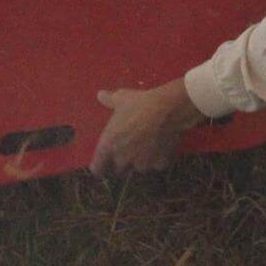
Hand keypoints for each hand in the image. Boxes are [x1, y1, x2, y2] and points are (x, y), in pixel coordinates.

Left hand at [90, 78, 205, 177]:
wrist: (167, 110)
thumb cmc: (140, 103)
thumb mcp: (121, 98)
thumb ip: (109, 100)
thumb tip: (100, 95)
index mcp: (109, 145)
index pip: (98, 167)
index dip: (99, 168)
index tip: (102, 167)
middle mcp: (123, 158)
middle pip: (118, 170)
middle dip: (121, 164)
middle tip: (127, 153)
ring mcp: (142, 164)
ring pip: (138, 167)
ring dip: (140, 161)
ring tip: (147, 149)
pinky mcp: (159, 164)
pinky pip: (157, 164)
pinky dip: (158, 159)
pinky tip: (163, 147)